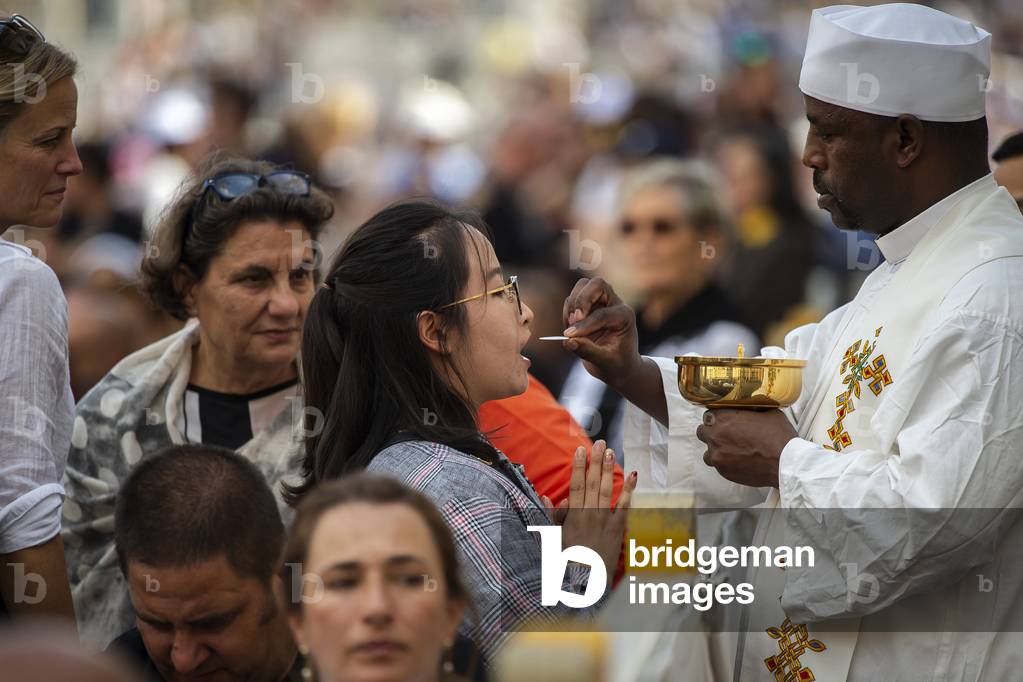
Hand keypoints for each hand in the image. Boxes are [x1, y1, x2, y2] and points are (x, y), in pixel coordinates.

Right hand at [553, 440, 636, 577]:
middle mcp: (589, 515)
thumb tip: (546, 498)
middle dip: (595, 461)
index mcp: (573, 516)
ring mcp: (605, 521)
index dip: (578, 466)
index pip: (576, 485)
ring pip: (607, 490)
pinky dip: (629, 489)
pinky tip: (633, 475)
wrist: (586, 582)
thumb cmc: (567, 560)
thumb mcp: (554, 538)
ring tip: (610, 451)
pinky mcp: (618, 528)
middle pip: (593, 482)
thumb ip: (552, 517)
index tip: (579, 450)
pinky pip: (625, 505)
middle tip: (599, 443)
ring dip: (609, 469)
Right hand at [562, 277, 642, 388]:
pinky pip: (573, 298)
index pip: (603, 314)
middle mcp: (614, 304)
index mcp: (625, 316)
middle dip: (581, 299)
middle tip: (573, 320)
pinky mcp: (588, 304)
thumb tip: (567, 341)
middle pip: (596, 284)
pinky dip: (567, 310)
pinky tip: (570, 328)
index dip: (585, 325)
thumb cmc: (616, 364)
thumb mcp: (605, 362)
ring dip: (572, 304)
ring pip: (582, 286)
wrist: (618, 365)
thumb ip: (588, 351)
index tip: (570, 335)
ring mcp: (601, 301)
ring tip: (570, 326)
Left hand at [695, 409, 796, 487]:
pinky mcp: (723, 471)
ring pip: (707, 452)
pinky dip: (724, 463)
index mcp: (724, 418)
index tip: (723, 420)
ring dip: (716, 450)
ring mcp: (717, 455)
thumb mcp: (768, 412)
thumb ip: (752, 409)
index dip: (716, 417)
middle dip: (712, 432)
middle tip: (725, 435)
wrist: (784, 463)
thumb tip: (751, 406)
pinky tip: (737, 461)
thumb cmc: (778, 437)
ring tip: (730, 451)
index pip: (708, 414)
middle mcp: (716, 436)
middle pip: (703, 432)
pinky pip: (717, 466)